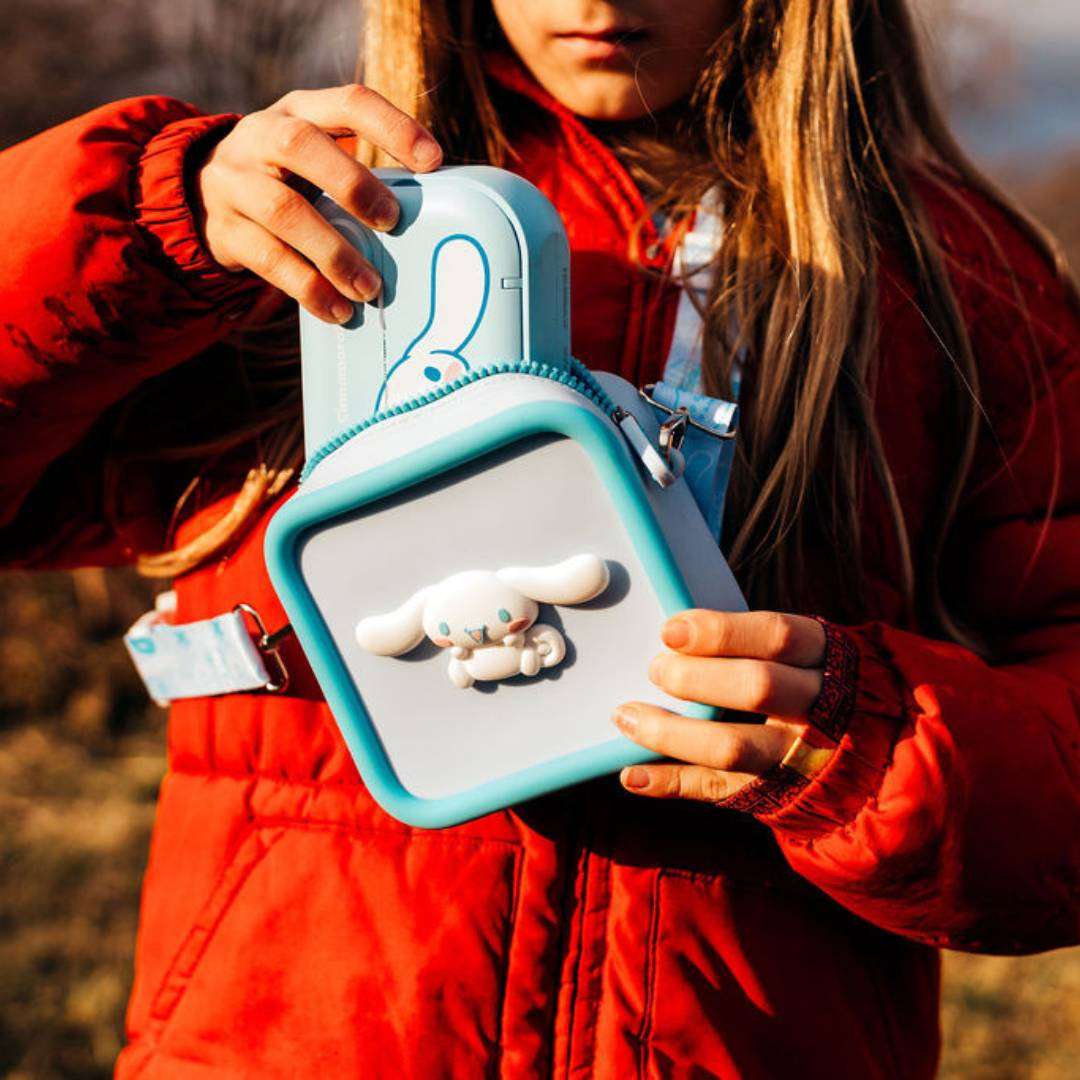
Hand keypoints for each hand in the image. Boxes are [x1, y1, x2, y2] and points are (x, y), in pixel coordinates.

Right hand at [195, 84, 442, 323]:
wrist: (203, 197)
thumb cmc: (288, 178)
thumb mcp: (316, 158)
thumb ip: (357, 174)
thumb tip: (427, 222)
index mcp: (299, 111)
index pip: (348, 103)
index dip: (392, 127)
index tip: (433, 161)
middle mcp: (260, 137)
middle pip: (300, 145)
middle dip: (352, 184)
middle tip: (392, 222)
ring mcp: (235, 183)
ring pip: (282, 210)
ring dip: (333, 252)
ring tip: (369, 288)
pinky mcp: (224, 231)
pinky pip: (267, 260)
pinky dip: (308, 288)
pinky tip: (338, 309)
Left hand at [612, 610, 826, 802]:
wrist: (862, 746)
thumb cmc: (804, 678)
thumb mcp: (799, 649)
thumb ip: (748, 640)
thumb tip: (671, 631)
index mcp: (823, 656)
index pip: (777, 636)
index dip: (720, 632)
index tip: (669, 631)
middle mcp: (819, 707)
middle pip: (758, 687)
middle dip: (694, 678)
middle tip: (655, 669)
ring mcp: (799, 756)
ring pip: (733, 746)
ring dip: (671, 733)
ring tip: (626, 716)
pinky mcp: (775, 792)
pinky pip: (717, 788)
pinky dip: (670, 782)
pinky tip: (632, 774)